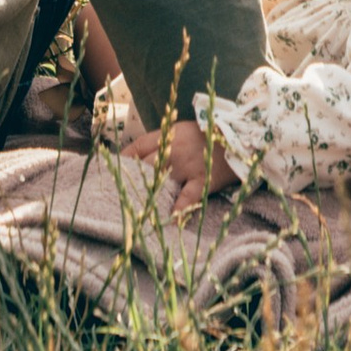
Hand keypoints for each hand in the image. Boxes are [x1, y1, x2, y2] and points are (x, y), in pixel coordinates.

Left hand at [119, 114, 233, 211]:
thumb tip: (142, 160)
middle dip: (131, 180)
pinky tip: (169, 220)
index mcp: (168, 134)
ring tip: (136, 211)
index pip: (138, 146)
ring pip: (162, 181)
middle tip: (119, 196)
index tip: (111, 172)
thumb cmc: (208, 133)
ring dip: (149, 195)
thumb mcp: (182, 130)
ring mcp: (188, 165)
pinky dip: (178, 208)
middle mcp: (174, 149)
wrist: (239, 135)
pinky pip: (187, 196)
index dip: (123, 159)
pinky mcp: (202, 179)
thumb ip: (164, 143)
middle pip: (145, 165)